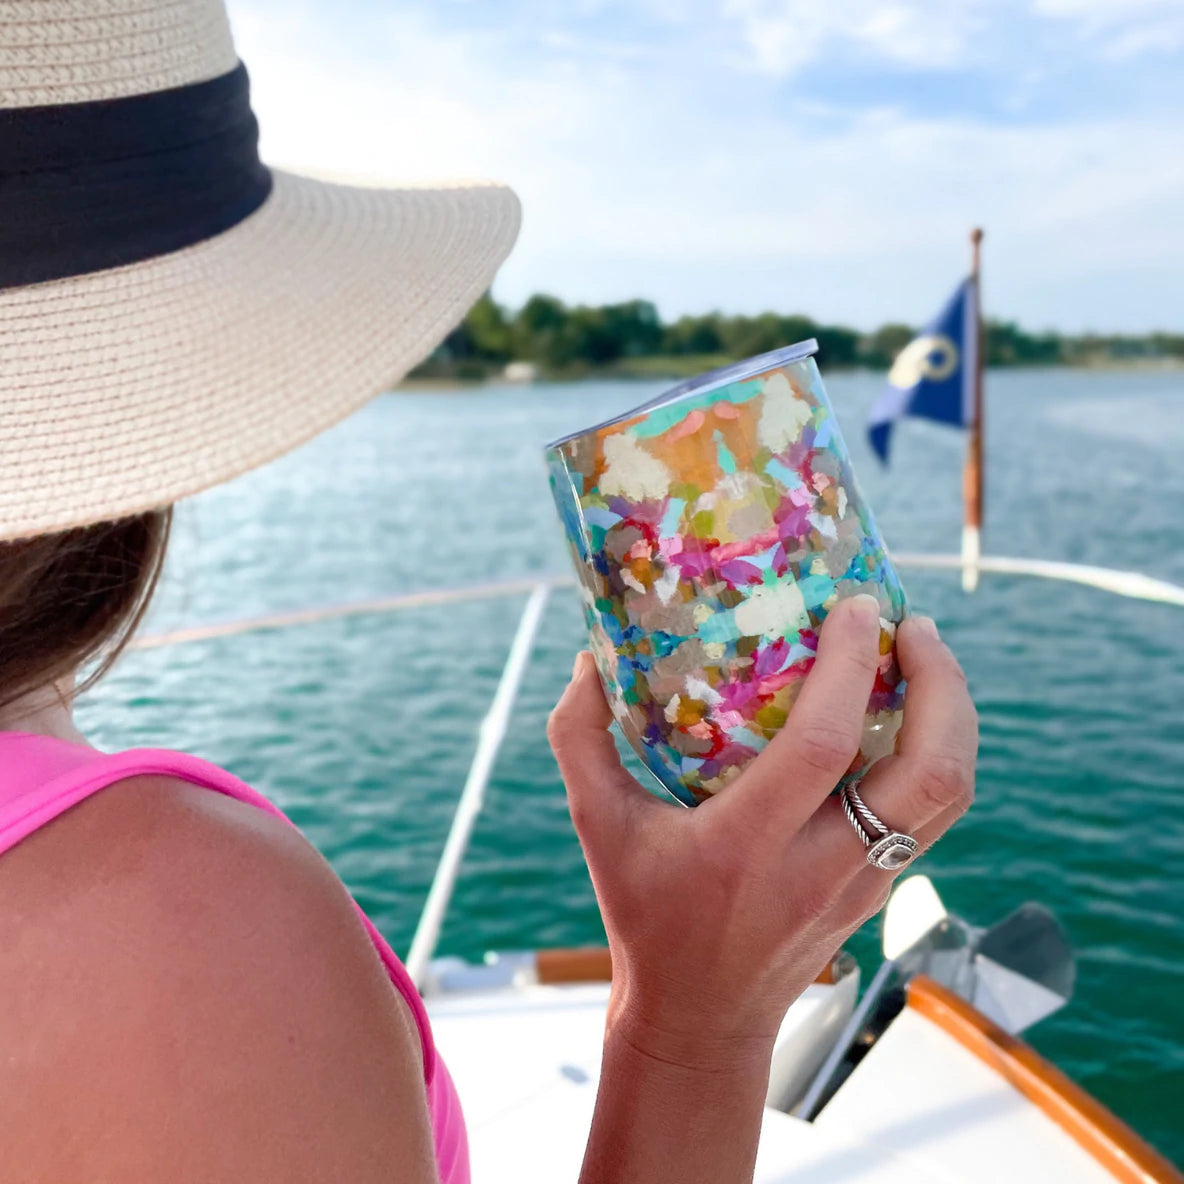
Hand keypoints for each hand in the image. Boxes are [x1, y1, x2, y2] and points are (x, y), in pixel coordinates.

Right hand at [548, 596, 977, 1069]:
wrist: (701, 1018)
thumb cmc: (645, 915)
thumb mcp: (597, 827)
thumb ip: (580, 741)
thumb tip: (584, 661)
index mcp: (748, 844)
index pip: (825, 745)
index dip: (850, 668)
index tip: (856, 608)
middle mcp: (822, 864)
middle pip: (929, 771)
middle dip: (940, 684)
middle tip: (912, 624)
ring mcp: (863, 882)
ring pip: (949, 793)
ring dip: (952, 713)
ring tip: (923, 654)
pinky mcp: (880, 889)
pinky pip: (933, 811)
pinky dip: (937, 747)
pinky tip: (909, 709)